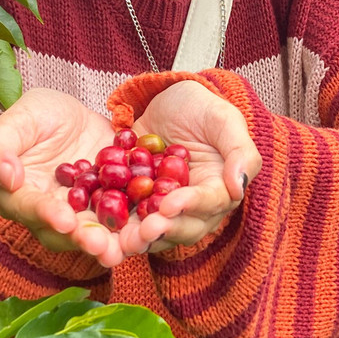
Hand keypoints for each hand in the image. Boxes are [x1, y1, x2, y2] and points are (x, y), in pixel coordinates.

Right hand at [0, 87, 124, 266]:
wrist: (76, 116)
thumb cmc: (37, 116)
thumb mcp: (16, 121)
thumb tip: (5, 178)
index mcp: (20, 196)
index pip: (31, 209)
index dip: (46, 215)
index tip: (64, 220)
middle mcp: (51, 215)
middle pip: (66, 233)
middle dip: (85, 240)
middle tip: (101, 246)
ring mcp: (84, 215)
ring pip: (98, 235)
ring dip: (115, 244)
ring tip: (131, 245)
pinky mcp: (112, 208)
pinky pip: (127, 221)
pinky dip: (141, 226)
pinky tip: (157, 225)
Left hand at [117, 81, 261, 256]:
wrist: (165, 100)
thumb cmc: (201, 107)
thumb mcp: (224, 119)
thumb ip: (240, 151)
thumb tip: (240, 186)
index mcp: (219, 188)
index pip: (210, 203)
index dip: (191, 205)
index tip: (170, 204)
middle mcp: (193, 206)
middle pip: (183, 227)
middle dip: (164, 229)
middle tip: (145, 228)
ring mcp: (162, 206)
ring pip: (154, 230)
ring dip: (140, 237)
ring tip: (124, 238)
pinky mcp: (135, 202)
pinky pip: (125, 217)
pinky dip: (114, 223)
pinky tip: (98, 221)